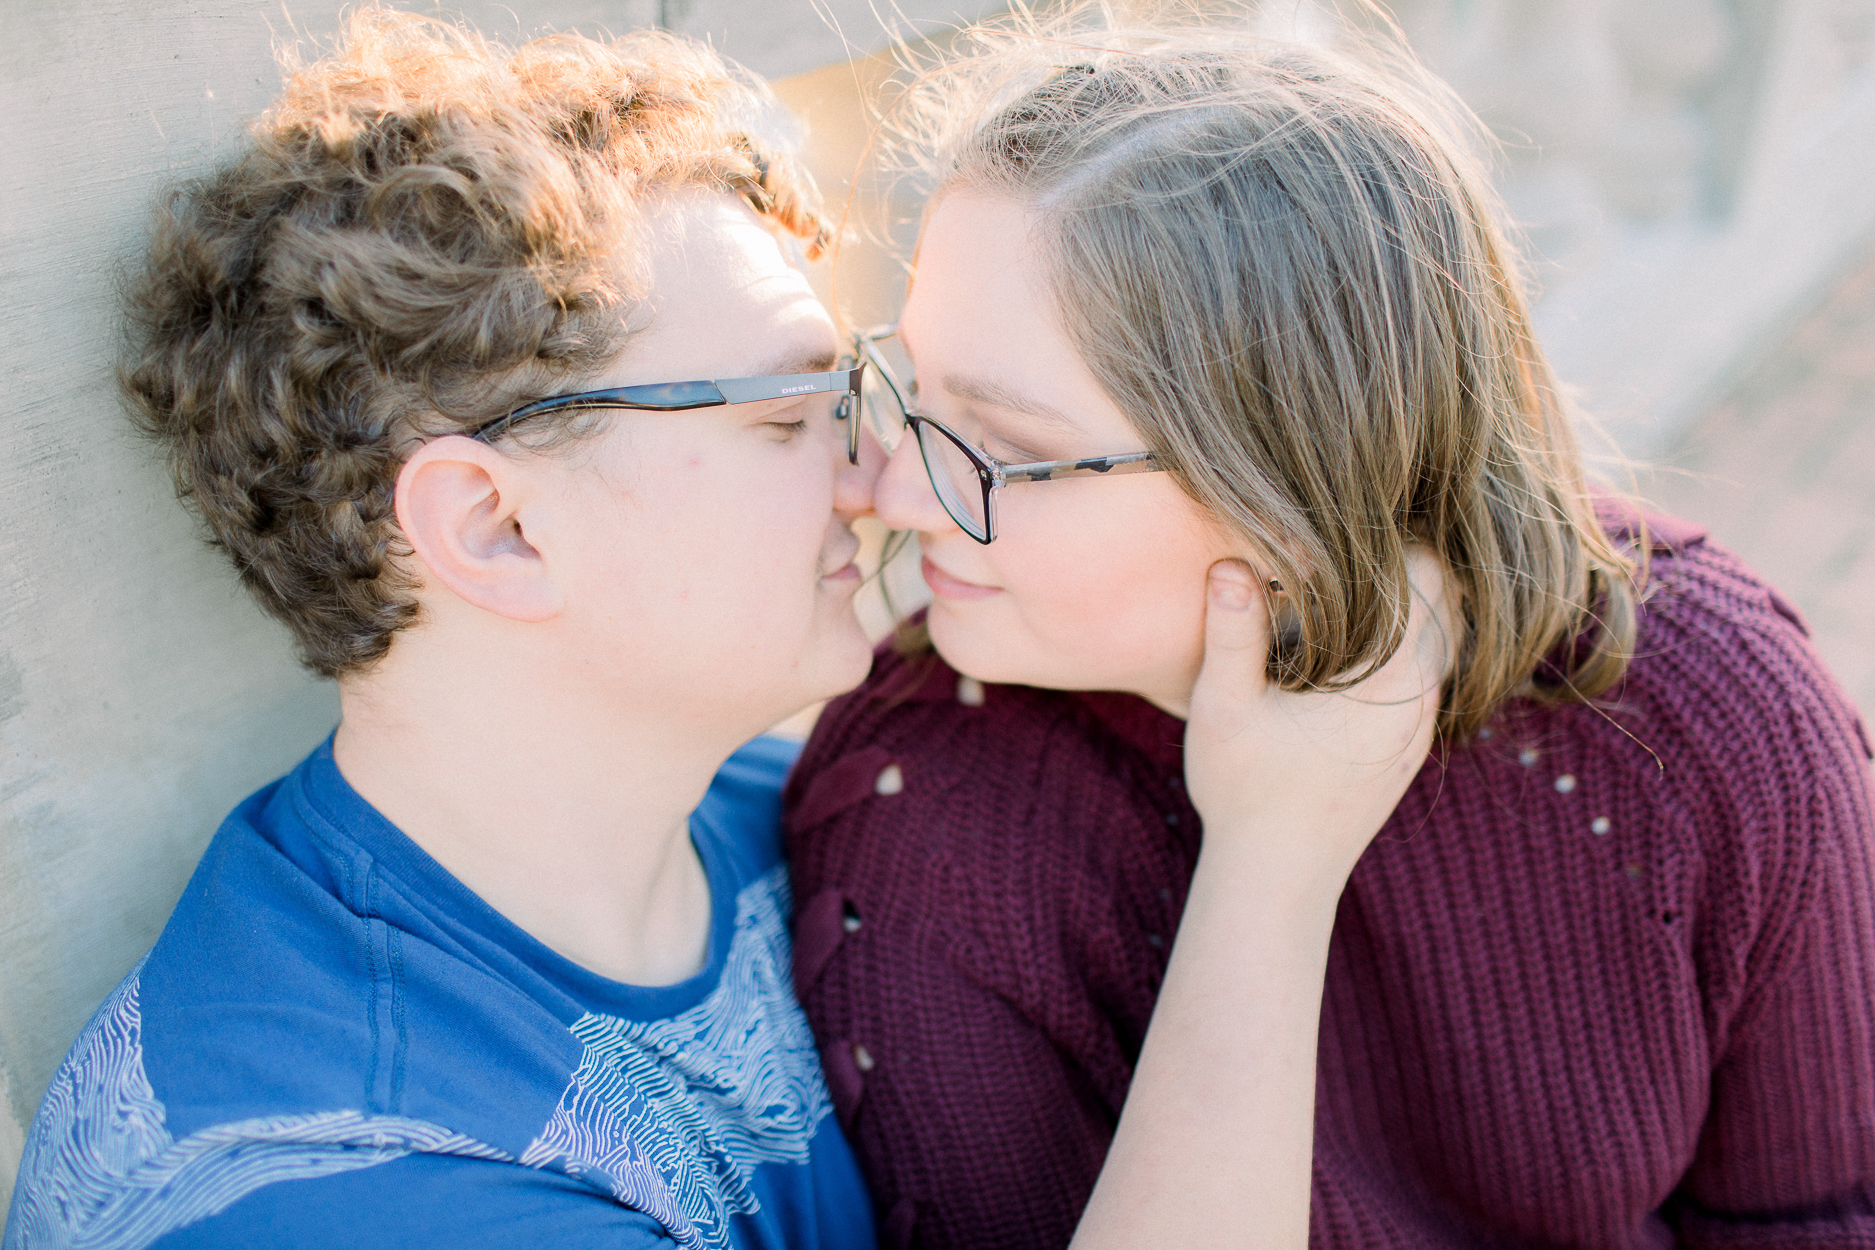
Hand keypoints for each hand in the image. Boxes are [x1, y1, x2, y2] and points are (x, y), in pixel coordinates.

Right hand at [1183, 549, 1454, 897]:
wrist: (1277, 878)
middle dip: (1410, 562)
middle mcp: (1421, 702)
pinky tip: (1359, 636)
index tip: (1355, 512)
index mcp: (1389, 683)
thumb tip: (1228, 563)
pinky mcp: (1410, 747)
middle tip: (1355, 530)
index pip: (1429, 579)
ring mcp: (1421, 728)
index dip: (1398, 537)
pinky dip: (1408, 641)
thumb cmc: (1245, 793)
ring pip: (1446, 639)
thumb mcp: (1226, 708)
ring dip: (1413, 603)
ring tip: (1360, 574)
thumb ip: (1232, 633)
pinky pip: (1429, 673)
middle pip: (1449, 602)